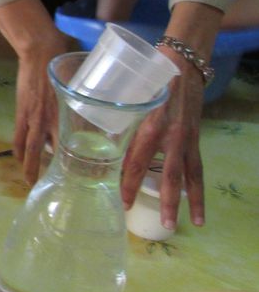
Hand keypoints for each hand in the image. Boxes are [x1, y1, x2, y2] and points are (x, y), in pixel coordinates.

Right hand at [0, 0, 68, 184]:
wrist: (39, 50)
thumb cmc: (66, 63)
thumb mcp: (81, 84)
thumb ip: (85, 99)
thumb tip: (96, 108)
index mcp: (66, 112)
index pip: (70, 143)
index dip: (73, 160)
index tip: (80, 174)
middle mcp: (49, 118)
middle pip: (49, 152)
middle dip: (48, 171)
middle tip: (53, 186)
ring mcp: (32, 116)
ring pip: (30, 148)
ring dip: (30, 166)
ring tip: (31, 180)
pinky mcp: (21, 111)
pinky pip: (19, 136)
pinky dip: (19, 150)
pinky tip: (20, 159)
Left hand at [121, 49, 205, 228]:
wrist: (181, 66)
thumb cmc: (146, 82)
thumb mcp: (128, 100)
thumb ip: (114, 120)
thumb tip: (92, 140)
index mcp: (150, 127)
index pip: (138, 161)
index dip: (130, 183)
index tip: (123, 201)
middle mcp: (172, 137)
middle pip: (168, 175)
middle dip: (166, 201)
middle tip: (163, 225)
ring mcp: (186, 140)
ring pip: (190, 177)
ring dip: (190, 202)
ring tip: (192, 224)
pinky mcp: (194, 140)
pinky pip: (197, 169)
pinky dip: (198, 189)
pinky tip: (199, 208)